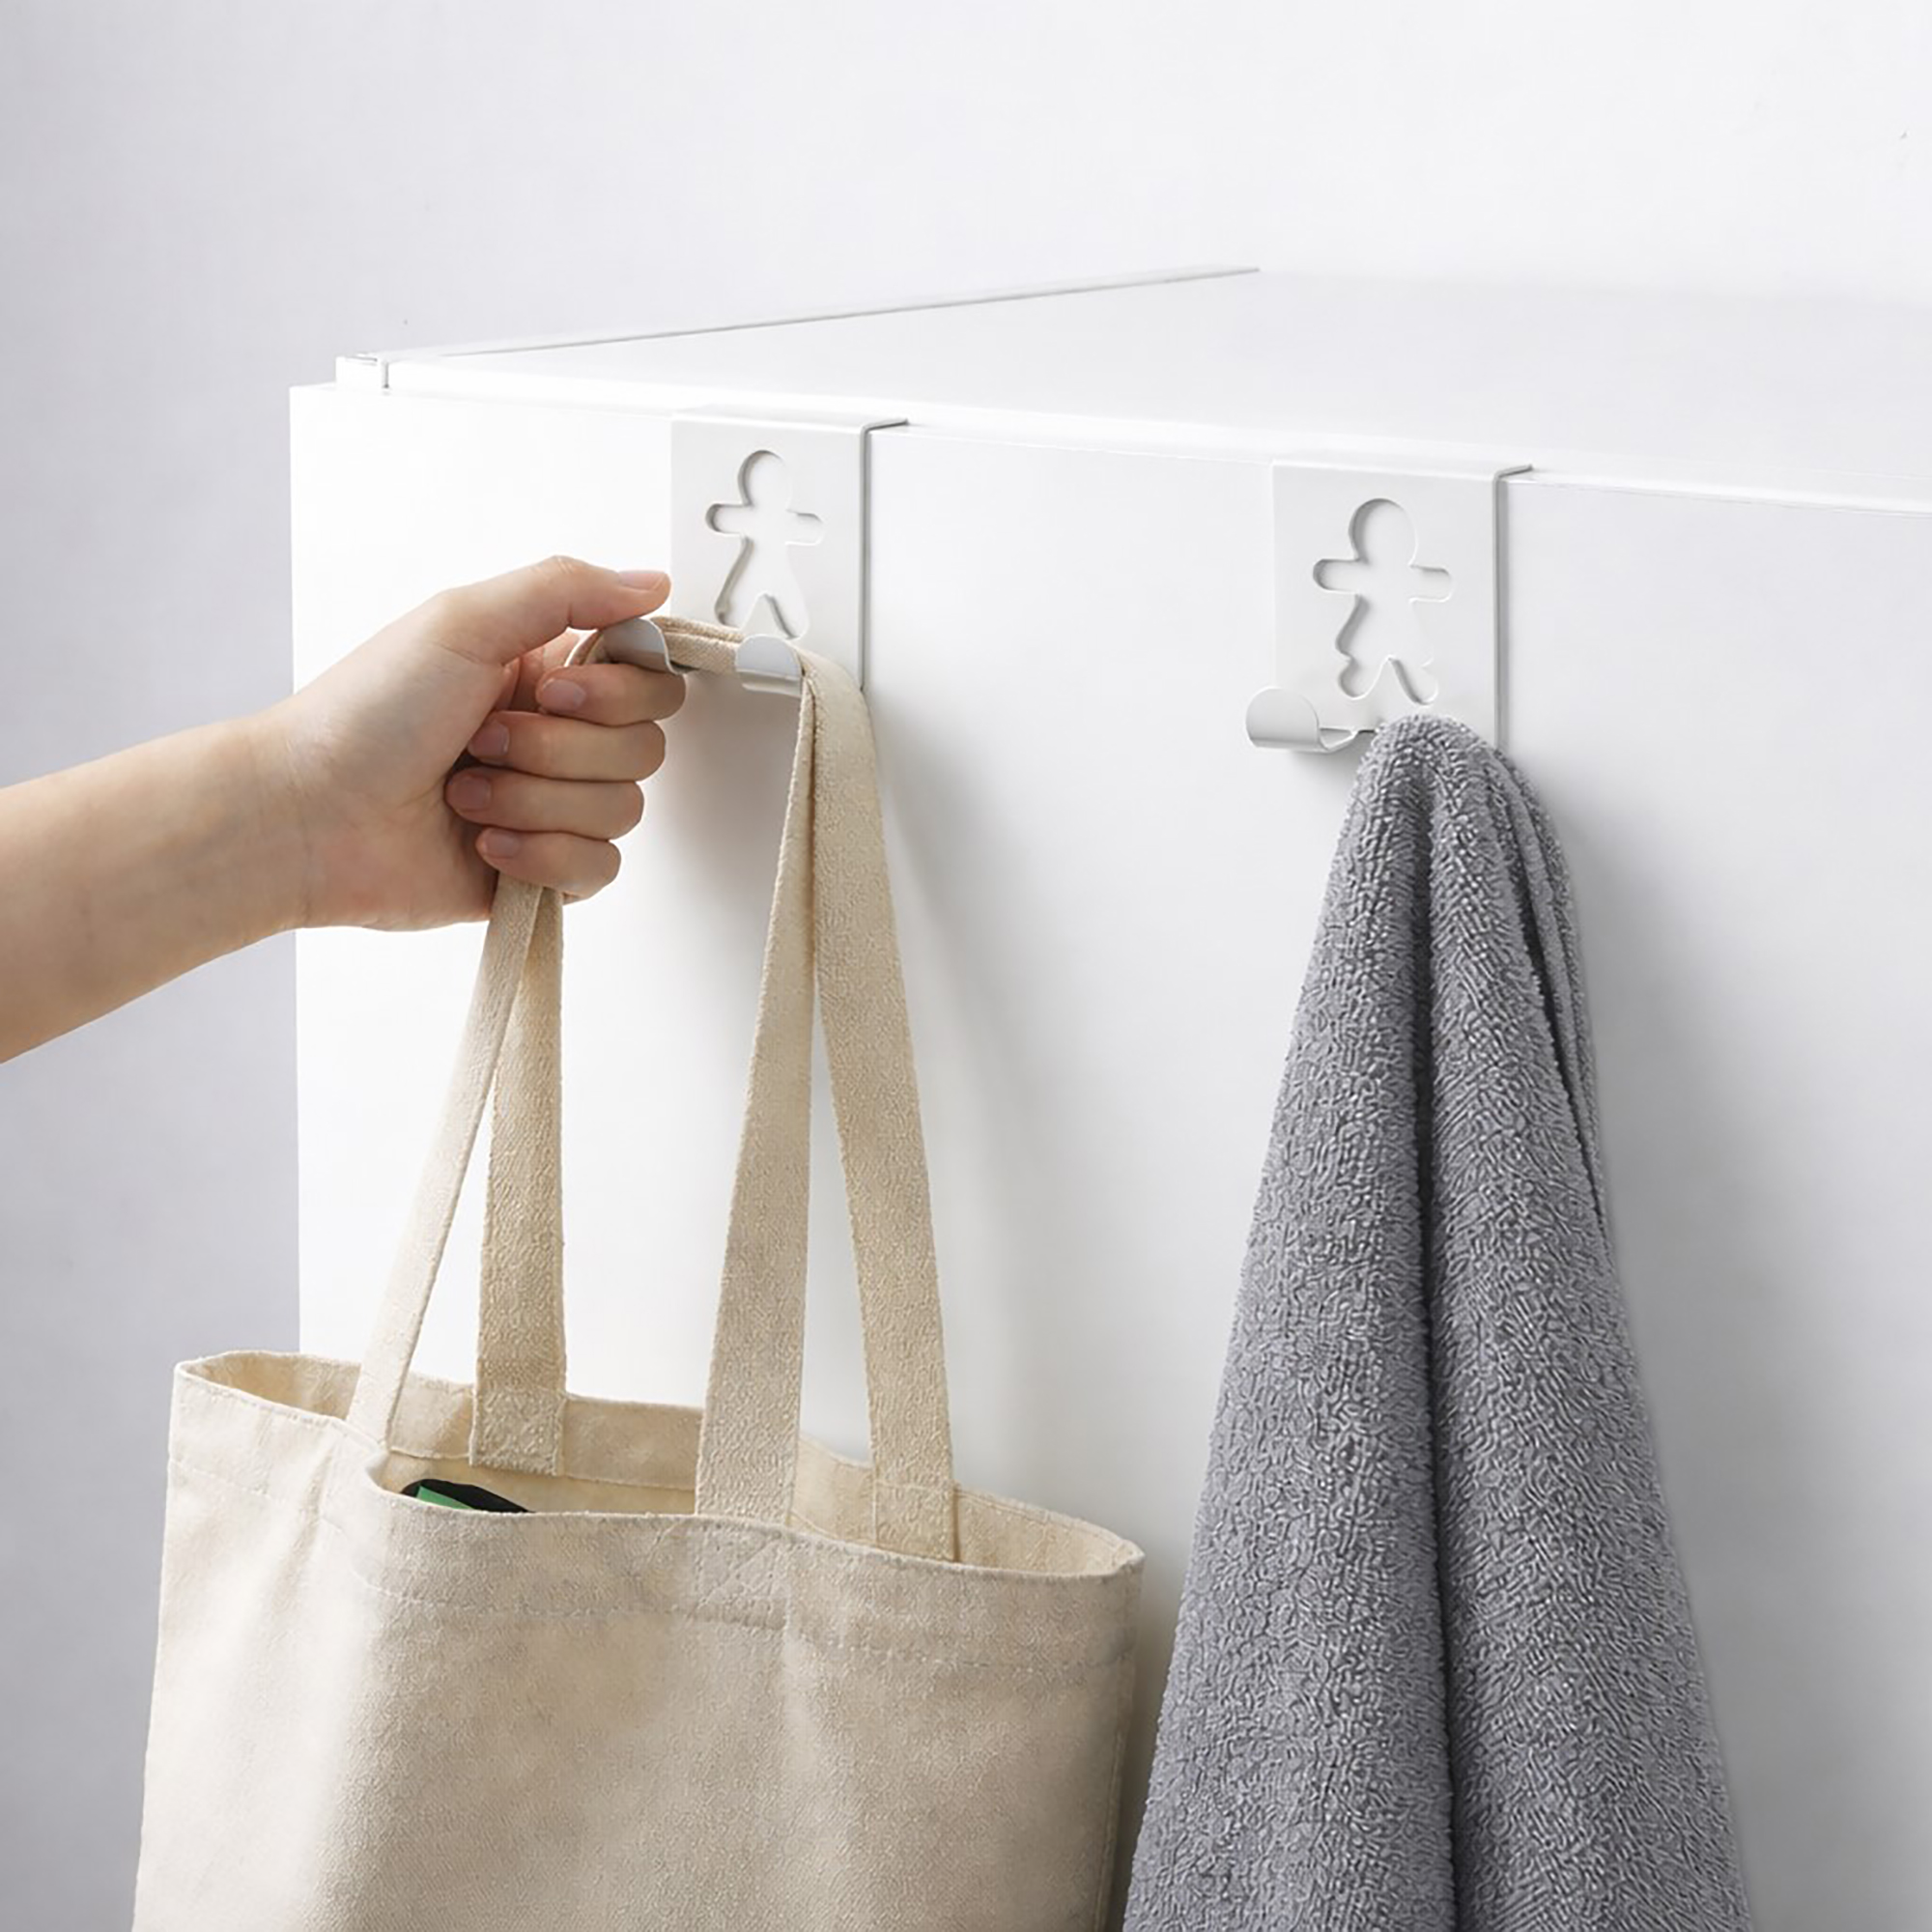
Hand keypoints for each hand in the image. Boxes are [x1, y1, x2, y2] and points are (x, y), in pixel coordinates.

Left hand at [255, 555, 686, 929]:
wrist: (309, 816)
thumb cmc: (365, 716)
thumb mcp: (463, 620)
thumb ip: (567, 589)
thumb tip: (653, 582)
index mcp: (546, 675)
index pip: (649, 680)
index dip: (616, 693)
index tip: (552, 691)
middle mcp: (557, 740)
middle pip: (643, 749)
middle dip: (558, 750)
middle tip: (483, 741)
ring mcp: (551, 809)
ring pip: (621, 812)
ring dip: (534, 802)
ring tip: (465, 795)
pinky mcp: (542, 871)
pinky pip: (599, 870)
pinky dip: (542, 857)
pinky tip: (485, 843)